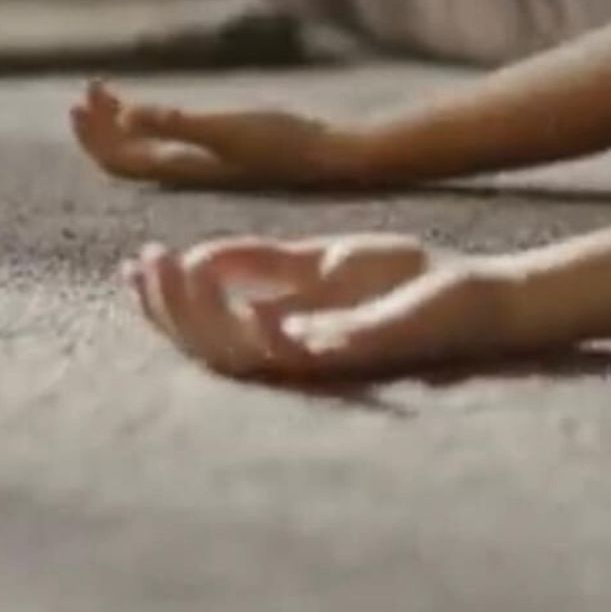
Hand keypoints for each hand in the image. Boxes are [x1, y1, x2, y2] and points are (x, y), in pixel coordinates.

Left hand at [72, 81, 343, 186]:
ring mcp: (203, 164)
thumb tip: (124, 118)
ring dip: (121, 123)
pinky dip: (151, 123)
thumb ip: (177, 124)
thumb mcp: (228, 128)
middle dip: (100, 125)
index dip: (92, 136)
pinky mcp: (222, 154)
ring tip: (113, 93)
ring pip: (144, 150)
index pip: (117, 160)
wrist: (329, 155)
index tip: (82, 98)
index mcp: (180, 169)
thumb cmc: (283, 140)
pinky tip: (160, 106)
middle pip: (124, 156)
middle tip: (93, 86)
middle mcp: (186, 172)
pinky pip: (168, 143)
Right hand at [122, 233, 508, 379]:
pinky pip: (308, 358)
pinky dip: (275, 339)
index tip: (133, 261)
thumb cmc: (407, 279)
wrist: (476, 291)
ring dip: (204, 320)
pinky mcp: (361, 353)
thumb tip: (195, 253)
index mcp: (282, 324)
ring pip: (244, 358)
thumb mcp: (323, 258)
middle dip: (170, 308)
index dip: (165, 297)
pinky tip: (253, 314)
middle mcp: (293, 348)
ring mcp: (325, 356)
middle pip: (210, 345)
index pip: (207, 320)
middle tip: (145, 264)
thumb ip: (265, 261)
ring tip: (176, 273)